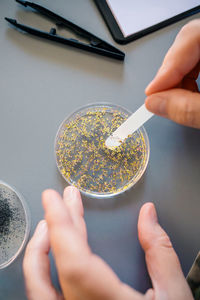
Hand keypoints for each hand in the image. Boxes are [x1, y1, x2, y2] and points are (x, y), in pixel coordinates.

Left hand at [23, 186, 192, 299]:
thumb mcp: (174, 295)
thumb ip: (159, 251)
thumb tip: (147, 214)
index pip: (73, 262)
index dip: (61, 226)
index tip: (54, 199)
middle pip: (58, 266)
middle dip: (56, 226)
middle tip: (55, 200)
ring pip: (39, 287)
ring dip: (40, 251)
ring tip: (48, 224)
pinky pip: (45, 296)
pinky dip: (42, 272)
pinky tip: (50, 255)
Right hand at [145, 19, 199, 127]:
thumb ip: (188, 108)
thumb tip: (155, 103)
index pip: (191, 37)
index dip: (169, 66)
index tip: (154, 94)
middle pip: (188, 44)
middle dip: (172, 74)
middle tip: (163, 99)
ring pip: (191, 53)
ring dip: (179, 80)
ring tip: (177, 101)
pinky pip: (199, 62)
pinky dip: (190, 81)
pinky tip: (189, 96)